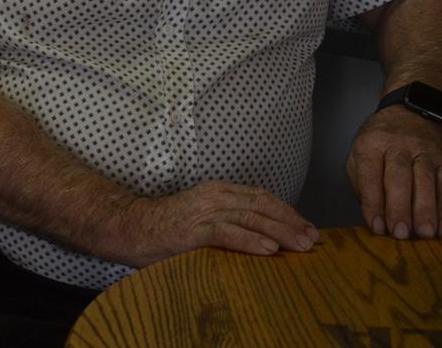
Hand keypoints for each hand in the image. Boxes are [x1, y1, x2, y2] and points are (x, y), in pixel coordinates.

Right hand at [114, 180, 318, 266]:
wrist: (130, 227)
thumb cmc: (165, 227)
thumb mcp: (201, 218)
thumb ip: (226, 222)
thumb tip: (260, 239)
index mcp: (217, 191)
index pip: (260, 196)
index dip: (286, 211)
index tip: (306, 227)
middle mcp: (214, 196)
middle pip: (261, 205)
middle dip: (290, 222)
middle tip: (312, 239)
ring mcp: (203, 211)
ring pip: (250, 218)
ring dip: (279, 232)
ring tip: (300, 245)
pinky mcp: (192, 229)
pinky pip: (227, 234)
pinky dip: (250, 241)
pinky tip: (268, 250)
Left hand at [346, 105, 441, 239]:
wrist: (410, 113)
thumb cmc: (379, 142)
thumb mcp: (358, 154)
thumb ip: (361, 184)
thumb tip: (373, 217)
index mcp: (372, 144)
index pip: (370, 174)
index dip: (373, 203)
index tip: (377, 227)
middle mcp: (399, 145)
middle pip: (399, 178)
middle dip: (400, 208)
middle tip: (400, 233)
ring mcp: (425, 152)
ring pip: (426, 182)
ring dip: (426, 211)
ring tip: (424, 234)